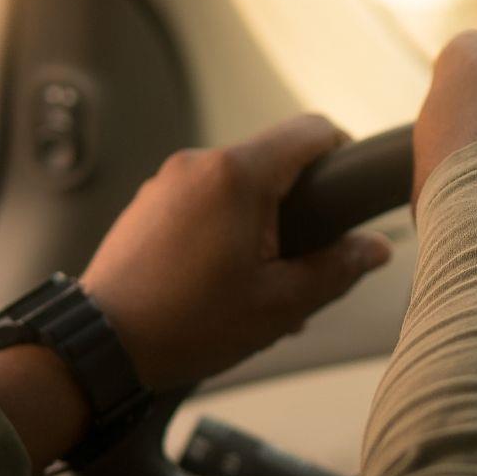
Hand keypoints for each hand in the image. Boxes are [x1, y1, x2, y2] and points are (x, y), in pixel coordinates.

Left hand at [81, 115, 392, 390]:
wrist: (100, 345)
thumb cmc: (188, 324)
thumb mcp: (281, 304)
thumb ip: (337, 268)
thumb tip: (376, 247)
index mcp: (238, 176)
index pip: (312, 130)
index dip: (343, 154)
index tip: (349, 192)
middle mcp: (200, 163)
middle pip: (273, 161)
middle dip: (298, 207)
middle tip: (303, 263)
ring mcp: (168, 181)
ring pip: (237, 185)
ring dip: (260, 223)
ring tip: (259, 285)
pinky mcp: (148, 203)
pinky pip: (203, 201)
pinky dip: (224, 229)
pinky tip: (222, 283)